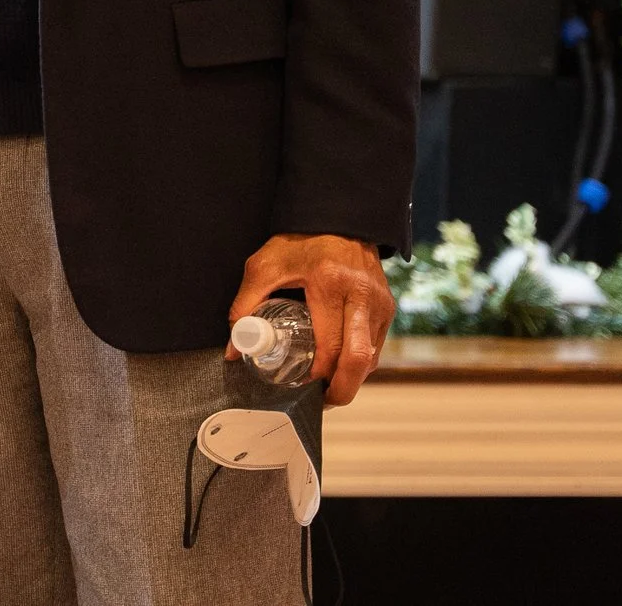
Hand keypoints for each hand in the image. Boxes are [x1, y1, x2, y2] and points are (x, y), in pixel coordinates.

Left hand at [227, 232, 393, 406]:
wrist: (338, 219)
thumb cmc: (300, 242)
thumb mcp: (265, 266)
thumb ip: (245, 305)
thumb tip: (233, 348)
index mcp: (331, 284)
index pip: (330, 345)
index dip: (317, 375)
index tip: (299, 387)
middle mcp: (362, 296)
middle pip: (360, 360)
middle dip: (341, 390)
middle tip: (319, 401)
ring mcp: (380, 303)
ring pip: (371, 358)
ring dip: (350, 378)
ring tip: (325, 387)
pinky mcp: (388, 307)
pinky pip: (376, 346)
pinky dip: (358, 362)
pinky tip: (338, 367)